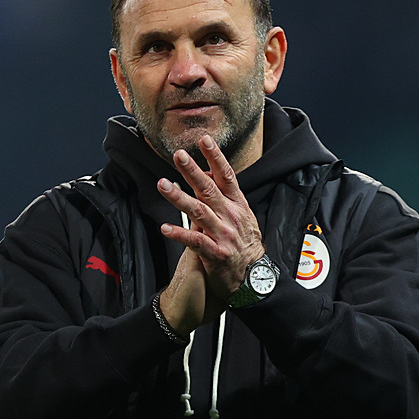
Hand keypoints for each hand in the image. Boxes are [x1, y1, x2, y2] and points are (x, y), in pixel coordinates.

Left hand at [157, 134, 264, 299]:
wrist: (256, 277)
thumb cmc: (245, 245)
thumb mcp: (241, 217)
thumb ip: (223, 197)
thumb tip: (205, 175)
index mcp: (237, 205)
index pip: (227, 176)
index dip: (216, 157)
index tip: (205, 140)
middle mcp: (231, 217)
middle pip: (209, 189)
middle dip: (192, 170)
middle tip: (178, 155)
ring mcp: (223, 234)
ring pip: (199, 211)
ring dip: (179, 197)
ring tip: (163, 185)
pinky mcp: (215, 254)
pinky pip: (195, 241)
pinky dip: (180, 234)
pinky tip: (165, 228)